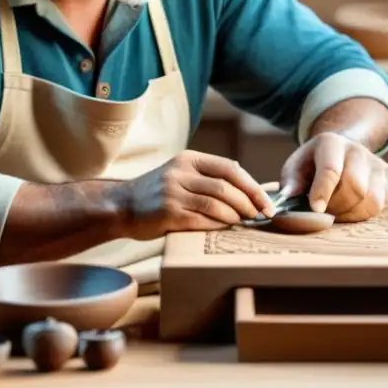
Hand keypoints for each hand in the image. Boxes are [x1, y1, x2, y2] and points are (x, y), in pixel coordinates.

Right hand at [117, 150, 275, 239]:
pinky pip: (202, 220)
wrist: (121, 205)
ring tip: (243, 223)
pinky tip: (225, 229)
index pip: (230, 168)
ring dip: (235, 216)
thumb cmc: (157, 193)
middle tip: (259, 216)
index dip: (252, 186)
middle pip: (226, 186)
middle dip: (249, 203)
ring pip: (217, 203)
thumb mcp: (180, 173)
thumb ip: (207, 176)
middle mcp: (181, 172)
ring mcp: (173, 192)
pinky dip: (218, 225)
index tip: (266, 203)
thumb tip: (245, 184)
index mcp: (188, 159)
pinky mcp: (168, 213)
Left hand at [278, 132, 387, 222]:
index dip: (323, 192)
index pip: (331, 169)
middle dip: (337, 207)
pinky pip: (381, 205)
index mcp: (331, 142)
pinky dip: (364, 214)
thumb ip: (291, 183)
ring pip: (372, 200)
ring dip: (351, 214)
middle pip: (355, 187)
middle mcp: (358, 150)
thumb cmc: (312, 164)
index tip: (316, 208)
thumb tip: (289, 199)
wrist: (339, 151)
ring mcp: (376, 163)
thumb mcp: (295, 167)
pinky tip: (350, 208)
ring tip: (336, 212)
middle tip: (324, 212)